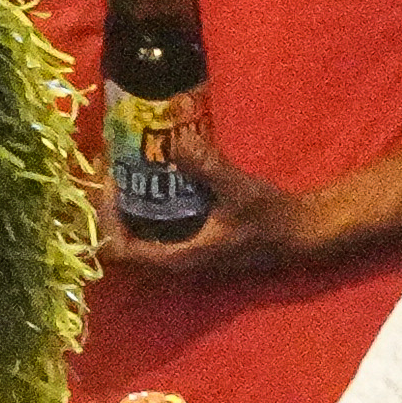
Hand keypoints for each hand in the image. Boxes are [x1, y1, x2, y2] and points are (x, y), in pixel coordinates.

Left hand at [92, 170, 328, 282]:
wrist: (296, 234)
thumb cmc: (268, 218)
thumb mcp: (239, 190)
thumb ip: (209, 168)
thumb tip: (180, 141)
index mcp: (177, 258)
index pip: (121, 250)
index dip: (105, 218)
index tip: (110, 181)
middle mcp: (171, 261)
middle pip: (119, 240)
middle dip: (108, 205)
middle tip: (108, 165)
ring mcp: (178, 252)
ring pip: (133, 232)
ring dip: (122, 202)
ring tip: (120, 164)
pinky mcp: (186, 240)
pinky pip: (149, 225)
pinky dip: (140, 201)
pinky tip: (147, 173)